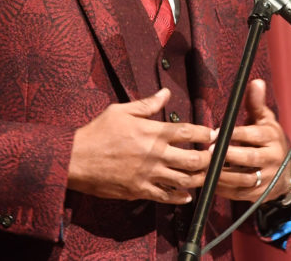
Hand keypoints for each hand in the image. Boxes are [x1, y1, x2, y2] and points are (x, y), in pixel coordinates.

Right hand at [68, 88, 215, 203]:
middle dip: (209, 159)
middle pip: (194, 159)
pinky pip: (166, 197)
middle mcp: (155, 154)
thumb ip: (146, 104)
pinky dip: (180, 197)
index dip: (206, 133)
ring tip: (205, 175)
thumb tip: (165, 93)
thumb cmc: (97, 132)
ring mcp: (149, 174)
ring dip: (198, 178)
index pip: (188, 131)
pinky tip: (186, 194)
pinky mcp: (140, 190)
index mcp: (152, 132)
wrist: (76, 159)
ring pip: (184, 180)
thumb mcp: (121, 111)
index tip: (213, 134)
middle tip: (215, 157)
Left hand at [214, 79, 290, 202]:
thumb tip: (256, 82)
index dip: (234, 134)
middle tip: (207, 151)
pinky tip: (208, 181)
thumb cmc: (267, 139)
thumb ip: (256, 103)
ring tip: (204, 168)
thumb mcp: (265, 120)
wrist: (285, 171)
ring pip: (243, 178)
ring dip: (222, 174)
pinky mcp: (260, 195)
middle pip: (249, 158)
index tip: (215, 133)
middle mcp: (273, 158)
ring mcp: (267, 178)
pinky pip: (239, 193)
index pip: (253, 135)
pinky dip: (222, 189)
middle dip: (227, 155)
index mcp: (272, 137)